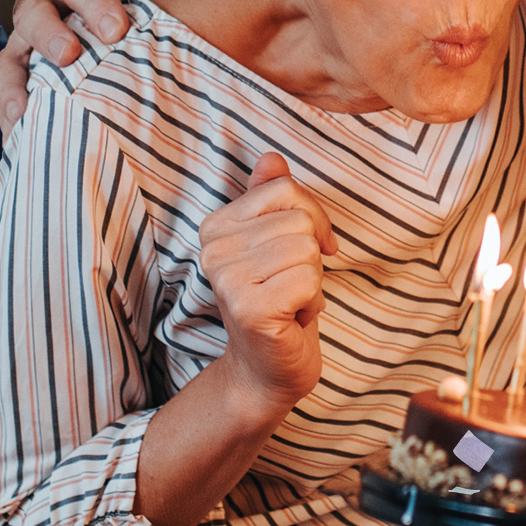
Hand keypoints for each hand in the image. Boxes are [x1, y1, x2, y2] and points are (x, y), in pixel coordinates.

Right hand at [0, 0, 174, 134]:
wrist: (163, 30)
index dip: (93, 3)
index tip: (117, 30)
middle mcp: (43, 4)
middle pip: (33, 15)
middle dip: (50, 35)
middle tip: (71, 56)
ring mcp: (31, 41)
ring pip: (11, 56)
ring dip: (15, 81)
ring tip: (24, 106)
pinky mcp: (28, 73)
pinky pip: (11, 90)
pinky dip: (12, 109)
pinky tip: (19, 130)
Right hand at [199, 154, 338, 415]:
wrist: (268, 368)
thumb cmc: (281, 300)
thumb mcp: (279, 242)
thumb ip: (271, 197)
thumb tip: (270, 156)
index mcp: (217, 226)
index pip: (284, 189)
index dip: (312, 219)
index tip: (305, 251)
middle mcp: (213, 250)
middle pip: (299, 219)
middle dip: (312, 255)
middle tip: (291, 285)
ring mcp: (228, 280)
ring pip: (307, 249)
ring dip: (312, 280)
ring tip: (290, 300)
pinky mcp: (249, 310)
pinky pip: (309, 280)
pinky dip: (312, 302)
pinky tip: (291, 319)